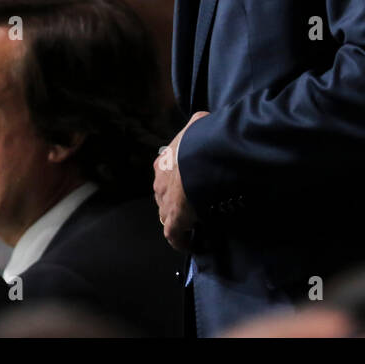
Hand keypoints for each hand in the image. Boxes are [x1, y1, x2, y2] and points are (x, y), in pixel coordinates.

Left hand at [153, 111, 207, 251]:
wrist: (202, 157)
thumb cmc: (202, 139)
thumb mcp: (198, 123)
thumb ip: (198, 124)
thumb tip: (204, 119)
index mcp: (163, 162)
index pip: (166, 176)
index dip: (177, 182)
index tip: (189, 186)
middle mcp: (160, 183)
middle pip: (165, 196)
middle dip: (176, 200)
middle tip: (195, 205)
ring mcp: (165, 202)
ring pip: (167, 214)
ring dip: (179, 219)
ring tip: (195, 223)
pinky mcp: (174, 219)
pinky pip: (174, 235)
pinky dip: (181, 240)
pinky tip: (190, 244)